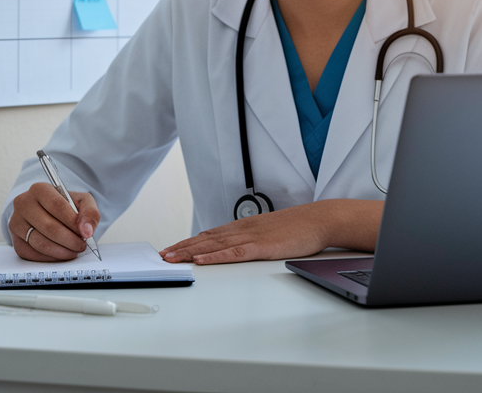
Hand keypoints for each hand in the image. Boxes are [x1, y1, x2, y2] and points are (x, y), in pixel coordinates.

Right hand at [9, 182, 100, 261]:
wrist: (47, 213)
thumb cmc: (64, 207)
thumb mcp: (81, 201)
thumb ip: (90, 212)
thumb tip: (87, 230)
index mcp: (39, 189)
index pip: (57, 206)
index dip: (73, 222)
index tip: (86, 233)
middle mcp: (23, 203)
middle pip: (49, 227)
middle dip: (70, 240)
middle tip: (81, 245)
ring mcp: (16, 222)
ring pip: (40, 243)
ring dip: (61, 251)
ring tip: (74, 250)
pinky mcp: (15, 240)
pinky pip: (32, 254)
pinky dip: (50, 258)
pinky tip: (61, 254)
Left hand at [159, 199, 382, 264]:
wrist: (319, 219)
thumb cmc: (298, 228)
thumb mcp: (269, 233)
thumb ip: (252, 239)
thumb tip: (238, 249)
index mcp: (243, 227)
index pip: (209, 235)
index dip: (188, 242)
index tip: (172, 249)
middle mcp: (242, 229)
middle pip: (205, 240)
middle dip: (182, 248)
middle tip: (162, 256)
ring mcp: (251, 237)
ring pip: (214, 246)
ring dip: (191, 252)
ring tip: (172, 258)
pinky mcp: (262, 247)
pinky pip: (234, 253)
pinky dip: (216, 257)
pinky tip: (202, 262)